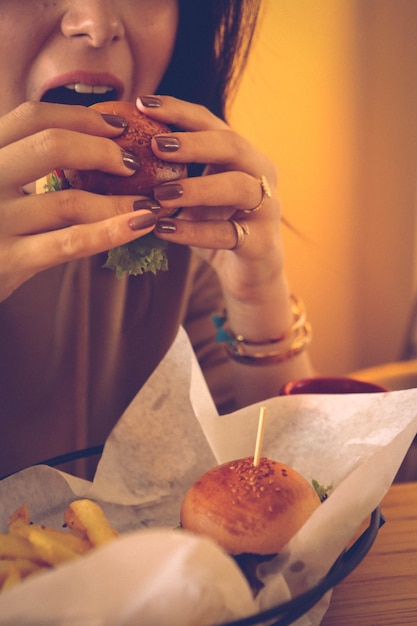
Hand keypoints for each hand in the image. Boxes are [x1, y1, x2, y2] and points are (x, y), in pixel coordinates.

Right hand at [0, 102, 155, 301]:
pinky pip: (71, 242)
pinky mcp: (10, 259)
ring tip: (150, 203)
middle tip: (135, 163)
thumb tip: (91, 145)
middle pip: (51, 145)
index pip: (32, 118)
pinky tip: (141, 225)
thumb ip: (22, 164)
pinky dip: (112, 231)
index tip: (118, 126)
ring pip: (69, 200)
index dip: (80, 116)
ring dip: (119, 200)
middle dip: (103, 151)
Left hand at [136, 95, 282, 305]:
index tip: (142, 102)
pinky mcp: (262, 244)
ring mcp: (267, 209)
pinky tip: (164, 230)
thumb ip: (172, 175)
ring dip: (198, 188)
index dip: (178, 111)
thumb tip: (118, 153)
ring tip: (161, 194)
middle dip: (193, 143)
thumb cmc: (216, 227)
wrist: (250, 273)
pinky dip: (195, 232)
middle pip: (233, 146)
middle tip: (155, 144)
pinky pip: (229, 234)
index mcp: (242, 156)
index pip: (211, 123)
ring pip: (239, 187)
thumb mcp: (194, 196)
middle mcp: (260, 175)